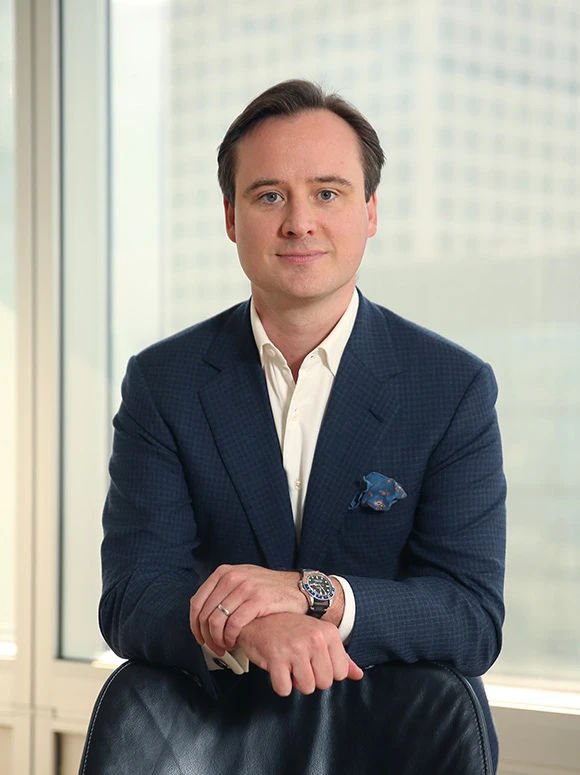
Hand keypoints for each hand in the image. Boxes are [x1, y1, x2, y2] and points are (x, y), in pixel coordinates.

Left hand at [189, 565, 306, 654]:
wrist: (298, 588)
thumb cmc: (270, 589)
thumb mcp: (243, 580)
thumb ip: (223, 592)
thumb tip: (203, 614)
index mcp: (224, 572)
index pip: (197, 602)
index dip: (195, 625)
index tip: (200, 638)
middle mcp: (232, 577)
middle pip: (205, 614)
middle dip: (206, 636)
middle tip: (214, 647)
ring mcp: (245, 587)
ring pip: (216, 621)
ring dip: (218, 640)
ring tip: (225, 646)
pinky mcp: (257, 599)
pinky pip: (233, 625)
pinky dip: (230, 638)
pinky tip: (235, 643)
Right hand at [237, 612, 363, 695]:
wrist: (258, 618)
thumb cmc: (289, 628)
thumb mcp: (318, 636)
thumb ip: (340, 657)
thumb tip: (359, 675)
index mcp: (328, 633)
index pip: (340, 673)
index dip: (325, 672)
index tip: (313, 660)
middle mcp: (314, 639)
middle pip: (324, 683)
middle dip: (310, 678)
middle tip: (298, 662)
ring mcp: (295, 648)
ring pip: (306, 688)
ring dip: (295, 681)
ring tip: (288, 663)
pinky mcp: (276, 657)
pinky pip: (285, 689)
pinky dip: (279, 684)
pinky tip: (277, 668)